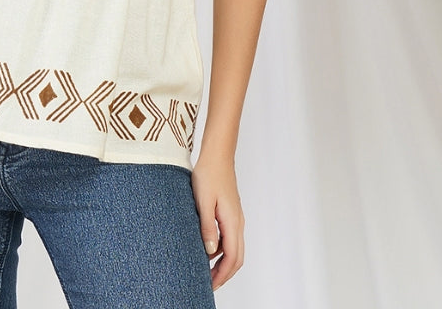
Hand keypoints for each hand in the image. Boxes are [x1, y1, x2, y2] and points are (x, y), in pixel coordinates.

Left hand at [191, 150, 244, 290]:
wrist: (218, 155)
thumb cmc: (209, 174)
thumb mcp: (203, 201)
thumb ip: (207, 227)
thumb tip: (209, 252)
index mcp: (232, 222)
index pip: (231, 257)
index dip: (222, 275)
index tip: (210, 286)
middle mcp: (237, 223)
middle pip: (236, 257)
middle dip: (224, 274)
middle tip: (209, 285)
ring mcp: (236, 217)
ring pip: (234, 248)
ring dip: (223, 263)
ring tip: (207, 271)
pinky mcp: (231, 213)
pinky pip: (230, 237)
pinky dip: (222, 250)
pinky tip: (208, 249)